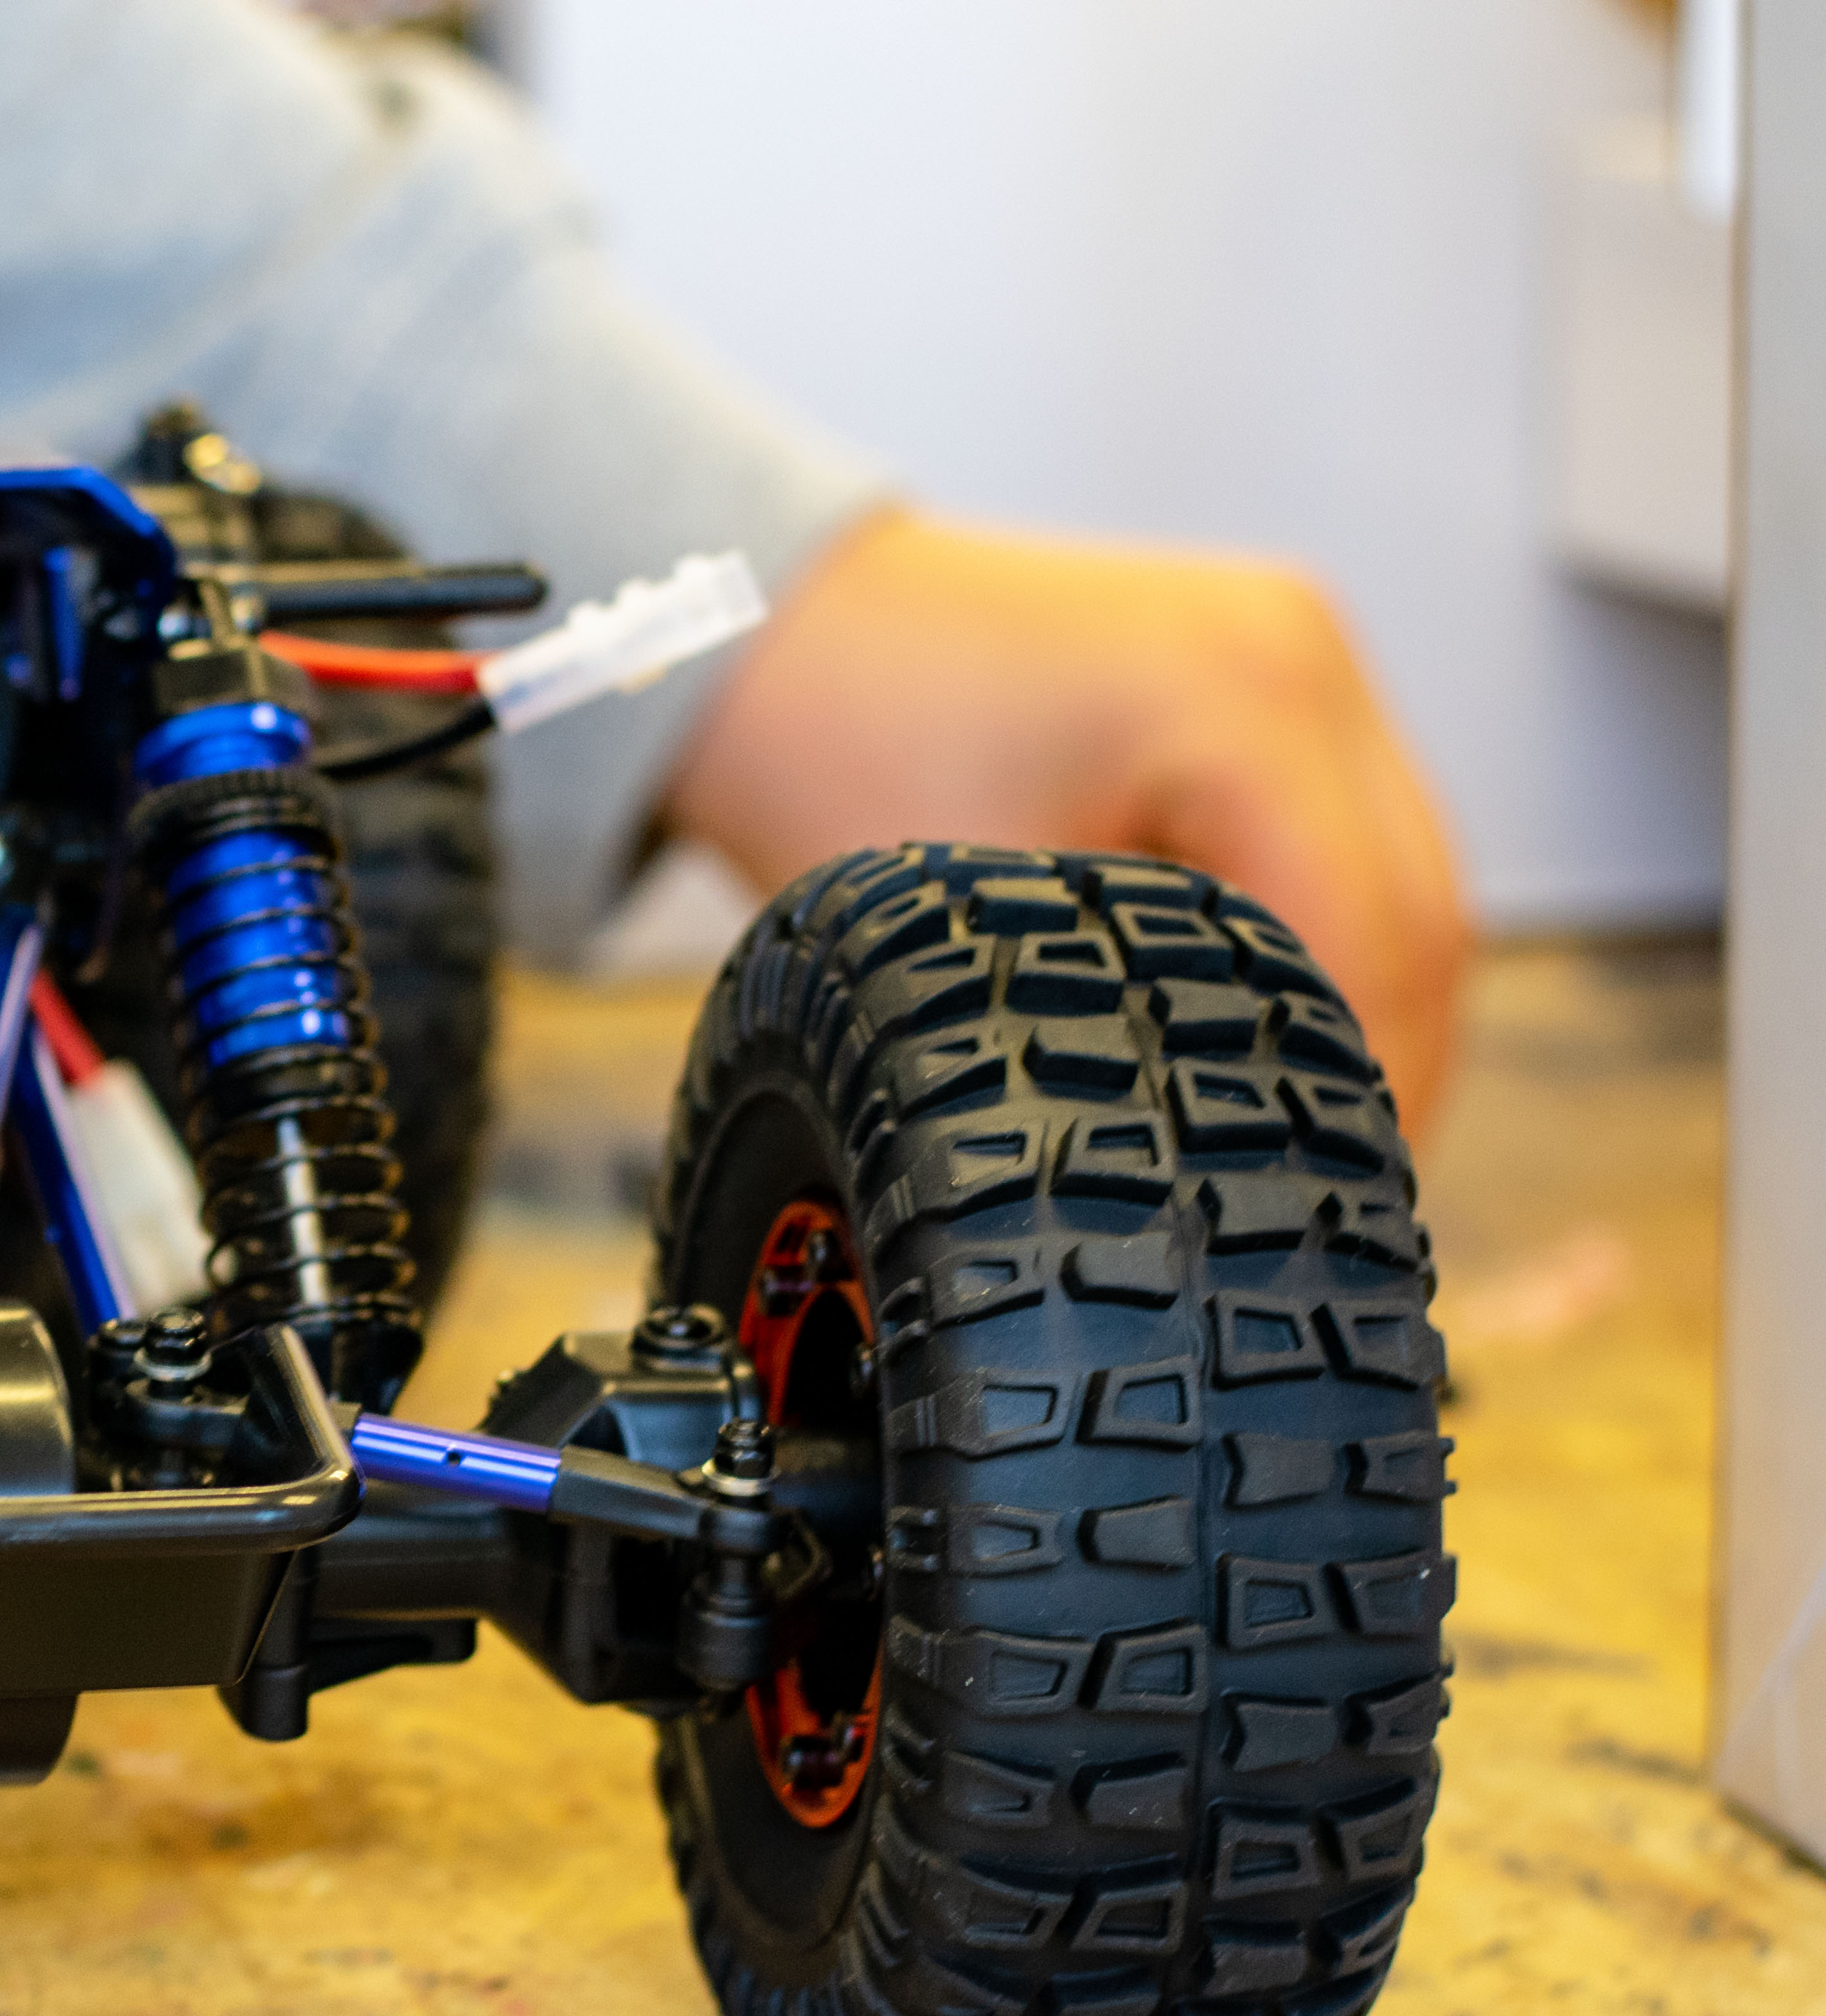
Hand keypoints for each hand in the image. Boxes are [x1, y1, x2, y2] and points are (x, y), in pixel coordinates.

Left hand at [663, 509, 1472, 1133]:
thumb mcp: (966, 930)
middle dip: (1394, 1061)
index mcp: (1246, 703)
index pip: (1375, 942)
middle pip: (1424, 906)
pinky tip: (1289, 1022)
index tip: (1343, 1201)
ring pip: (1408, 867)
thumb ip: (1105, 1036)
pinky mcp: (1275, 666)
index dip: (1373, 1092)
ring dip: (1377, 1000)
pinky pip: (1352, 823)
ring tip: (1323, 1132)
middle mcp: (1302, 655)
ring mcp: (1300, 647)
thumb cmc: (835, 751)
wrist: (776, 629)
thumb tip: (1199, 1169)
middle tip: (1346, 1196)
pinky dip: (1333, 927)